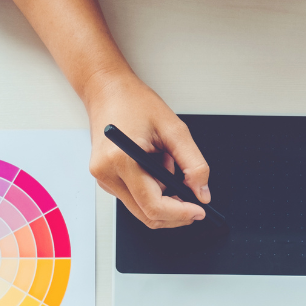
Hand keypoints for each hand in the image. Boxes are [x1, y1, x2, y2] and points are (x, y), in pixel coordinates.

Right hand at [85, 71, 209, 227]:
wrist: (106, 90)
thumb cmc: (135, 103)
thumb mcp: (174, 129)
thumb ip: (193, 164)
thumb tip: (202, 194)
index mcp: (122, 159)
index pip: (154, 205)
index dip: (180, 214)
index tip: (199, 211)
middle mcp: (107, 173)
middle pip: (147, 215)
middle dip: (175, 212)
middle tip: (194, 200)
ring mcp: (104, 179)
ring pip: (142, 209)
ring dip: (163, 197)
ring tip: (166, 165)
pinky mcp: (106, 180)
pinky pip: (135, 199)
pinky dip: (153, 191)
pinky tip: (155, 167)